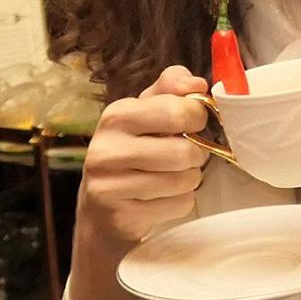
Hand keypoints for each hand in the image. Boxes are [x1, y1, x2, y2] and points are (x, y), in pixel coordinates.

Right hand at [74, 65, 209, 248]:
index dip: (198, 117)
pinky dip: (180, 202)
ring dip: (190, 179)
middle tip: (189, 154)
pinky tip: (163, 197)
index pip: (176, 111)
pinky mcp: (120, 215)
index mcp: (116, 116)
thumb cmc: (132, 151)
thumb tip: (196, 83)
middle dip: (196, 154)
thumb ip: (170, 89)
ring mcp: (110, 185)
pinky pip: (178, 205)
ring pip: (183, 180)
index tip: (194, 123)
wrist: (102, 208)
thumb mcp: (145, 112)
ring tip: (175, 175)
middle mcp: (107, 149)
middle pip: (183, 151)